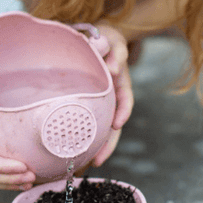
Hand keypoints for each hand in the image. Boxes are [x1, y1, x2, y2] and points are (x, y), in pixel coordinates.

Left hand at [91, 24, 133, 166]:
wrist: (95, 39)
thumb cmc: (104, 39)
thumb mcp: (111, 40)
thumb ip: (112, 50)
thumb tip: (112, 67)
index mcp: (120, 81)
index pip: (125, 99)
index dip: (123, 112)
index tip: (118, 124)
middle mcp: (113, 96)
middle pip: (114, 123)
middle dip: (108, 143)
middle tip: (98, 160)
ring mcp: (102, 102)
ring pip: (103, 128)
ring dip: (98, 146)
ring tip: (89, 163)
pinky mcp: (91, 105)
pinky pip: (90, 123)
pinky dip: (85, 136)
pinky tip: (77, 149)